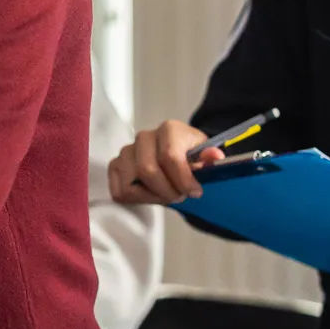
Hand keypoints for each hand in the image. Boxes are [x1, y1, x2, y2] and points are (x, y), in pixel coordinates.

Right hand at [108, 120, 224, 204]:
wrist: (174, 154)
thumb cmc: (189, 155)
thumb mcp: (204, 155)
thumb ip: (209, 157)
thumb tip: (214, 156)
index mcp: (169, 129)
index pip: (169, 157)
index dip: (182, 180)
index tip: (194, 192)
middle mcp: (144, 137)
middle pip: (147, 170)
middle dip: (166, 191)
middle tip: (179, 197)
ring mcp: (126, 151)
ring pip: (131, 184)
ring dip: (152, 196)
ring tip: (165, 195)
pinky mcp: (115, 166)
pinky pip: (120, 191)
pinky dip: (137, 199)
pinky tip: (151, 194)